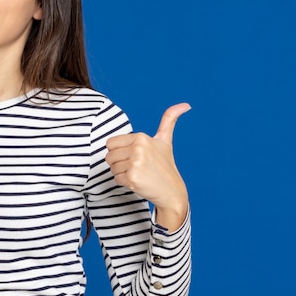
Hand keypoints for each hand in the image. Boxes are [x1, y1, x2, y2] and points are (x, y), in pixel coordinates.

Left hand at [106, 103, 190, 229]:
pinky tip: (138, 182)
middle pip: (109, 156)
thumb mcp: (165, 140)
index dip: (119, 152)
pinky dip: (124, 183)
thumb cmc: (165, 165)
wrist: (171, 191)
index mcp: (141, 137)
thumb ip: (169, 119)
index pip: (110, 143)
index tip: (133, 156)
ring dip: (121, 173)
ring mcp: (135, 163)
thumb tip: (186, 104)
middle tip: (136, 167)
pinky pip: (116, 179)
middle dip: (118, 163)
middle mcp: (138, 148)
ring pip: (112, 168)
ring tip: (138, 174)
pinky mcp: (132, 177)